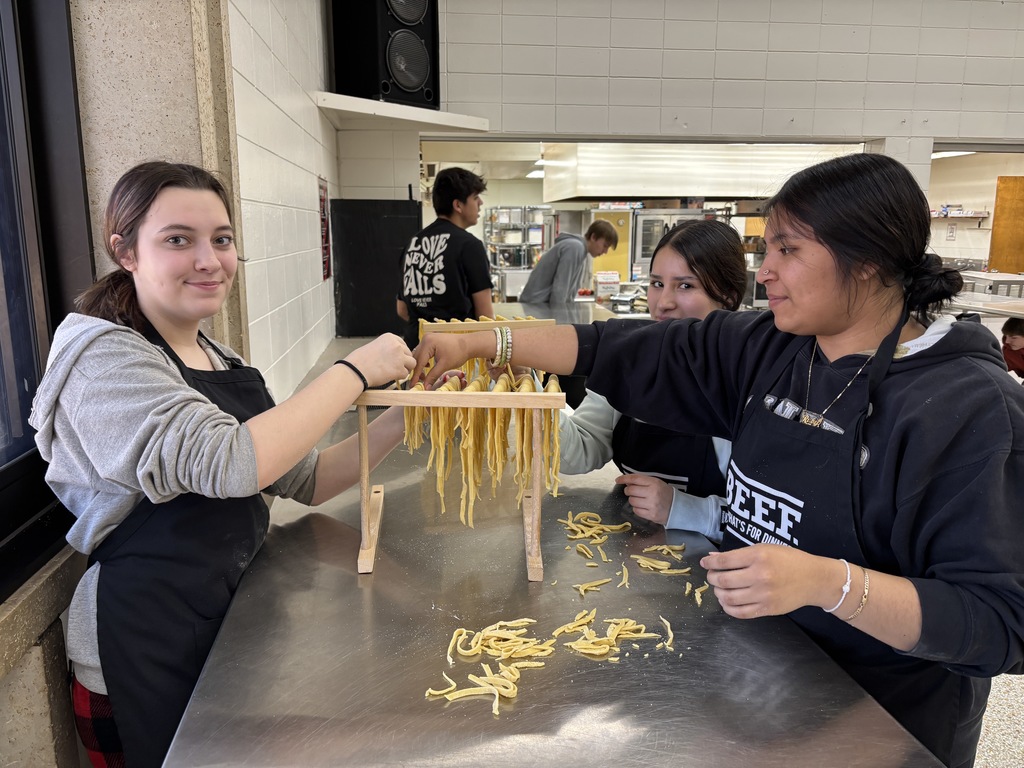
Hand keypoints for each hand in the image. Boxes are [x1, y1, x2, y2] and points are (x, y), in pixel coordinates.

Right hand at [344, 333, 414, 387]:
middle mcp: (397, 345)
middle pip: (409, 353)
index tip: (395, 358)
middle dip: (403, 361)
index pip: (403, 344)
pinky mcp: (399, 369)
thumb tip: (396, 354)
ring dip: (404, 368)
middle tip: (393, 367)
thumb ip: (387, 348)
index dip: (400, 353)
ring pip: (411, 363)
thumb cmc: (361, 360)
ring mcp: (399, 357)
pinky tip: (389, 376)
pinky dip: (399, 377)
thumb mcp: (376, 345)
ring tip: (393, 371)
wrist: (356, 370)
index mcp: (390, 337)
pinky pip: (406, 374)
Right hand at [411, 332, 472, 386]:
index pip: (419, 361)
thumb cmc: (459, 352)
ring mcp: (428, 338)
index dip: (416, 375)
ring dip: (420, 366)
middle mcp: (426, 339)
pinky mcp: (431, 340)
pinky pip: (423, 352)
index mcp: (428, 343)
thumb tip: (426, 386)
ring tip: (424, 376)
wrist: (469, 344)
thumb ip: (433, 376)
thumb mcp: (444, 366)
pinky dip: (424, 360)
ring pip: (419, 355)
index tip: (413, 384)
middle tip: (418, 382)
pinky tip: (428, 366)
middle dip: (417, 370)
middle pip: (416, 357)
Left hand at [615, 474, 672, 524]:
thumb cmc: (665, 493)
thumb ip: (642, 481)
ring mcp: (651, 505)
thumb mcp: (656, 483)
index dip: (624, 479)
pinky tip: (643, 507)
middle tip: (631, 491)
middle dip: (628, 491)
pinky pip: (636, 511)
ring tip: (640, 500)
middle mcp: (652, 493)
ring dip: (633, 500)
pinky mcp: (651, 515)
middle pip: (631, 490)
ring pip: (631, 501)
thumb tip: (627, 481)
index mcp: (654, 483)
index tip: (618, 480)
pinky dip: (636, 508)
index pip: (635, 479)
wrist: (677, 508)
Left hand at [699, 545, 840, 618]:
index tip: (705, 563)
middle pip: (723, 580)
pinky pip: (740, 613)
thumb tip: (714, 558)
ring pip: (728, 598)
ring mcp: (763, 595)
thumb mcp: (765, 549)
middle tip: (712, 576)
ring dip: (718, 593)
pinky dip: (728, 608)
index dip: (710, 563)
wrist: (814, 579)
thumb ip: (739, 555)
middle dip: (712, 578)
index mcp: (758, 556)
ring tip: (719, 589)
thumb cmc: (789, 560)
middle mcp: (759, 576)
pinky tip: (727, 602)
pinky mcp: (767, 609)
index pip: (724, 561)